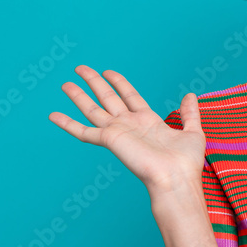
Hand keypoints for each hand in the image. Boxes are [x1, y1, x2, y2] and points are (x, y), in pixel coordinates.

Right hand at [48, 65, 205, 190]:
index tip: (108, 71)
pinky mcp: (109, 140)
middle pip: (107, 98)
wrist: (176, 178)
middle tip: (80, 68)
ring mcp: (118, 132)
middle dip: (94, 82)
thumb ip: (189, 113)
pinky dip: (67, 123)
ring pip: (93, 109)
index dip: (119, 83)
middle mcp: (130, 125)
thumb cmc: (186, 162)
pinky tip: (53, 115)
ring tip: (65, 84)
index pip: (130, 96)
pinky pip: (83, 131)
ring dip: (79, 96)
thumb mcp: (193, 132)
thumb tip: (190, 95)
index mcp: (148, 121)